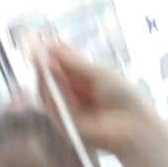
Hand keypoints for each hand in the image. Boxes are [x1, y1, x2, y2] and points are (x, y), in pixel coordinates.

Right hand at [36, 39, 160, 156]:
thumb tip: (48, 44)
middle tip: (34, 50)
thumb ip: (71, 60)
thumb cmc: (122, 96)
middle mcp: (74, 95)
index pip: (61, 64)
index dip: (49, 53)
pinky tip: (49, 81)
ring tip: (43, 63)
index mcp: (83, 79)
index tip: (38, 40)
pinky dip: (50, 95)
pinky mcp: (66, 126)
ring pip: (48, 92)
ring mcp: (69, 110)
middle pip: (51, 77)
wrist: (133, 124)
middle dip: (42, 64)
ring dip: (44, 77)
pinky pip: (52, 108)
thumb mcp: (96, 72)